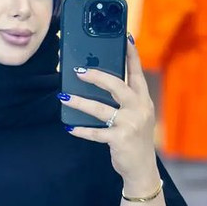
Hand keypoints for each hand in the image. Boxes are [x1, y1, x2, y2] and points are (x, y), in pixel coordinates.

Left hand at [59, 35, 157, 185]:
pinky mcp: (120, 139)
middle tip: (78, 71)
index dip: (131, 54)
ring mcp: (130, 124)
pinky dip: (81, 130)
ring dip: (80, 102)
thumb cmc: (135, 138)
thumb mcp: (136, 116)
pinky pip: (96, 133)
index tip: (125, 37)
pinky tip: (69, 127)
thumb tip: (98, 82)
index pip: (136, 72)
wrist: (142, 168)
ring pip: (100, 109)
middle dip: (97, 76)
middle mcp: (139, 108)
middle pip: (116, 86)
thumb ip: (124, 100)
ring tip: (63, 97)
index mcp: (143, 99)